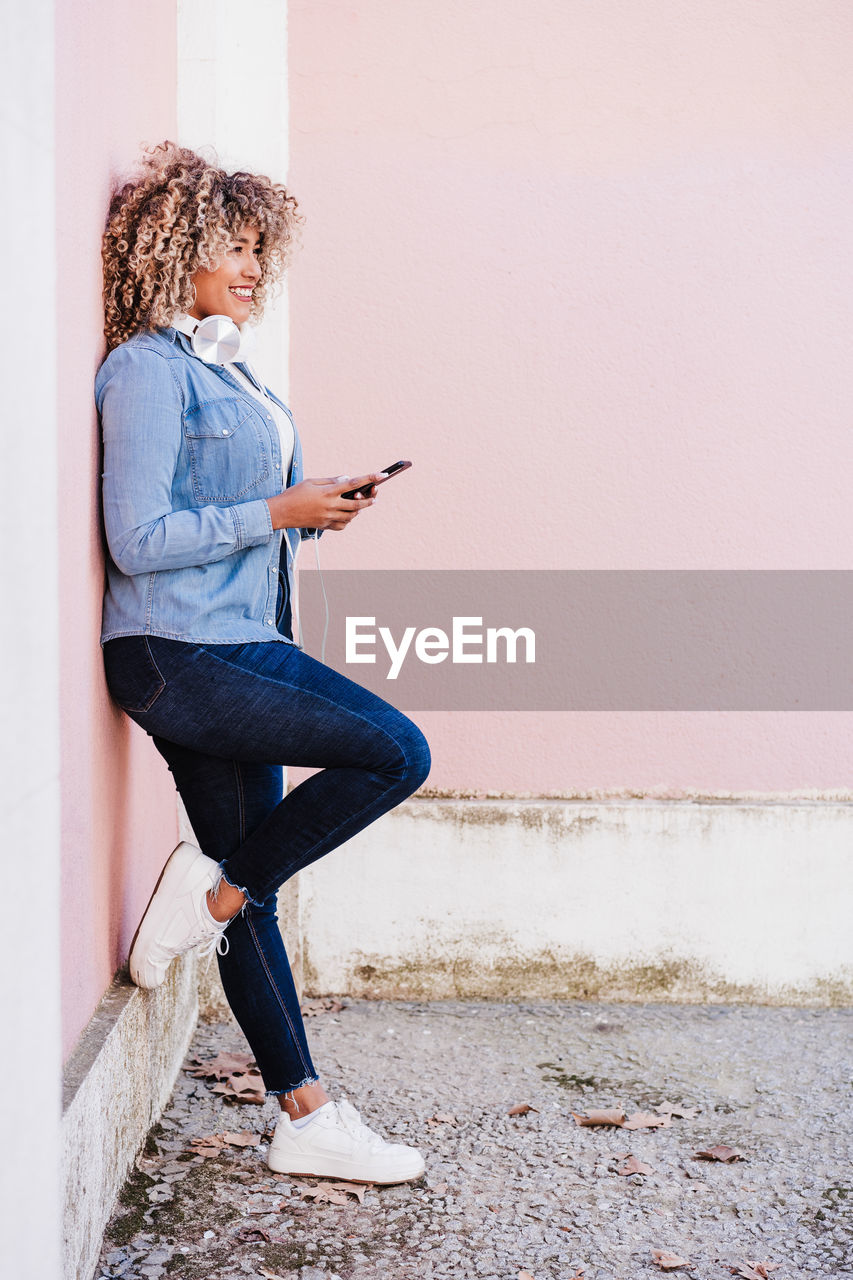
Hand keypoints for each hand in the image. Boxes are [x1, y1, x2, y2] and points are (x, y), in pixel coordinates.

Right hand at [266, 473, 384, 530]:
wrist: (281, 512)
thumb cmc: (295, 494)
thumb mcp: (312, 482)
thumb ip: (331, 481)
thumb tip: (347, 479)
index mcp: (328, 492)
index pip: (353, 483)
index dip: (369, 478)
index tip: (381, 475)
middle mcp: (330, 506)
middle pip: (357, 504)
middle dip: (369, 500)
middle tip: (375, 496)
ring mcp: (328, 518)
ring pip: (351, 516)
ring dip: (358, 510)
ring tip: (360, 504)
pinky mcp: (325, 526)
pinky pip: (342, 525)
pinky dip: (347, 520)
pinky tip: (346, 515)